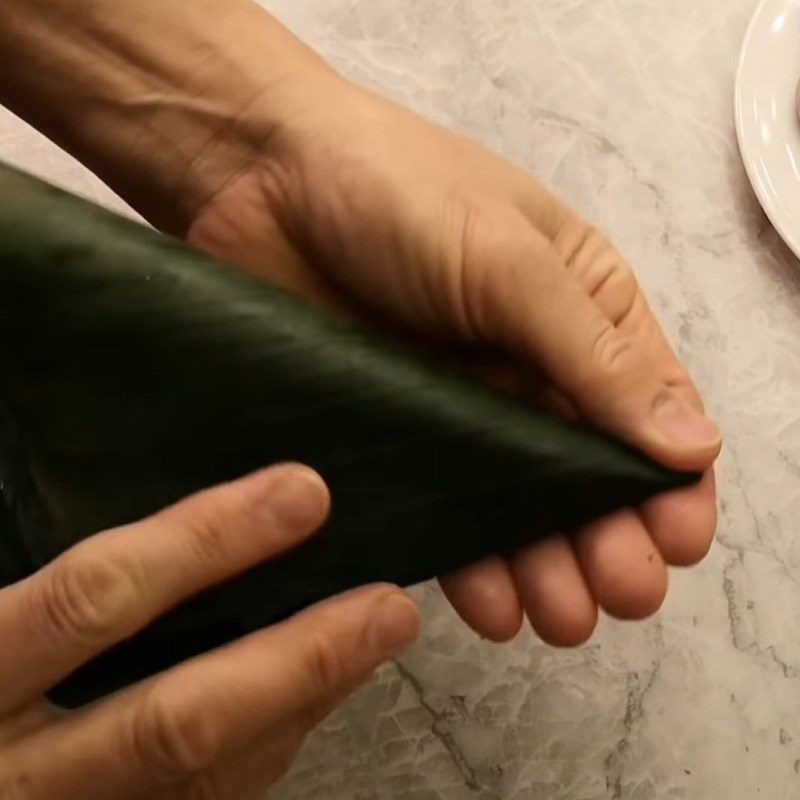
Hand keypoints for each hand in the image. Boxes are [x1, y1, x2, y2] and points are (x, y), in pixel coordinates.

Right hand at [0, 465, 418, 799]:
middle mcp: (18, 773)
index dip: (205, 543)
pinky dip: (269, 748)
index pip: (94, 600)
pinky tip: (311, 696)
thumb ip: (50, 580)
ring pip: (205, 778)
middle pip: (174, 721)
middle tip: (390, 605)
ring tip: (374, 637)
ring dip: (302, 707)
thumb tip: (138, 512)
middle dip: (296, 661)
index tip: (302, 492)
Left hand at [186, 71, 720, 646]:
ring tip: (560, 617)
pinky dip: (469, 558)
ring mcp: (459, 409)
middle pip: (585, 473)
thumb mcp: (510, 262)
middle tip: (621, 596)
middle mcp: (526, 367)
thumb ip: (595, 355)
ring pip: (517, 506)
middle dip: (609, 538)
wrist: (261, 182)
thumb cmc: (398, 193)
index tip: (678, 541)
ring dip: (545, 564)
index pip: (646, 408)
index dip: (669, 479)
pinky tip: (490, 602)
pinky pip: (443, 511)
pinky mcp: (396, 438)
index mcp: (578, 310)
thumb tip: (693, 446)